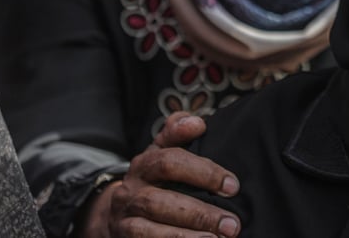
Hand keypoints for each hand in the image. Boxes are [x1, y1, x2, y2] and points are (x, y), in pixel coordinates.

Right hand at [80, 112, 240, 237]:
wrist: (115, 211)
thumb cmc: (154, 177)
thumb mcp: (162, 150)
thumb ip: (177, 132)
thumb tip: (198, 122)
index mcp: (144, 164)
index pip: (171, 162)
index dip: (204, 172)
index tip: (233, 185)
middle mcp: (130, 192)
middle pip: (162, 203)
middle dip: (200, 214)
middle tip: (232, 224)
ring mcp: (124, 220)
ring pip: (151, 231)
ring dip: (187, 237)